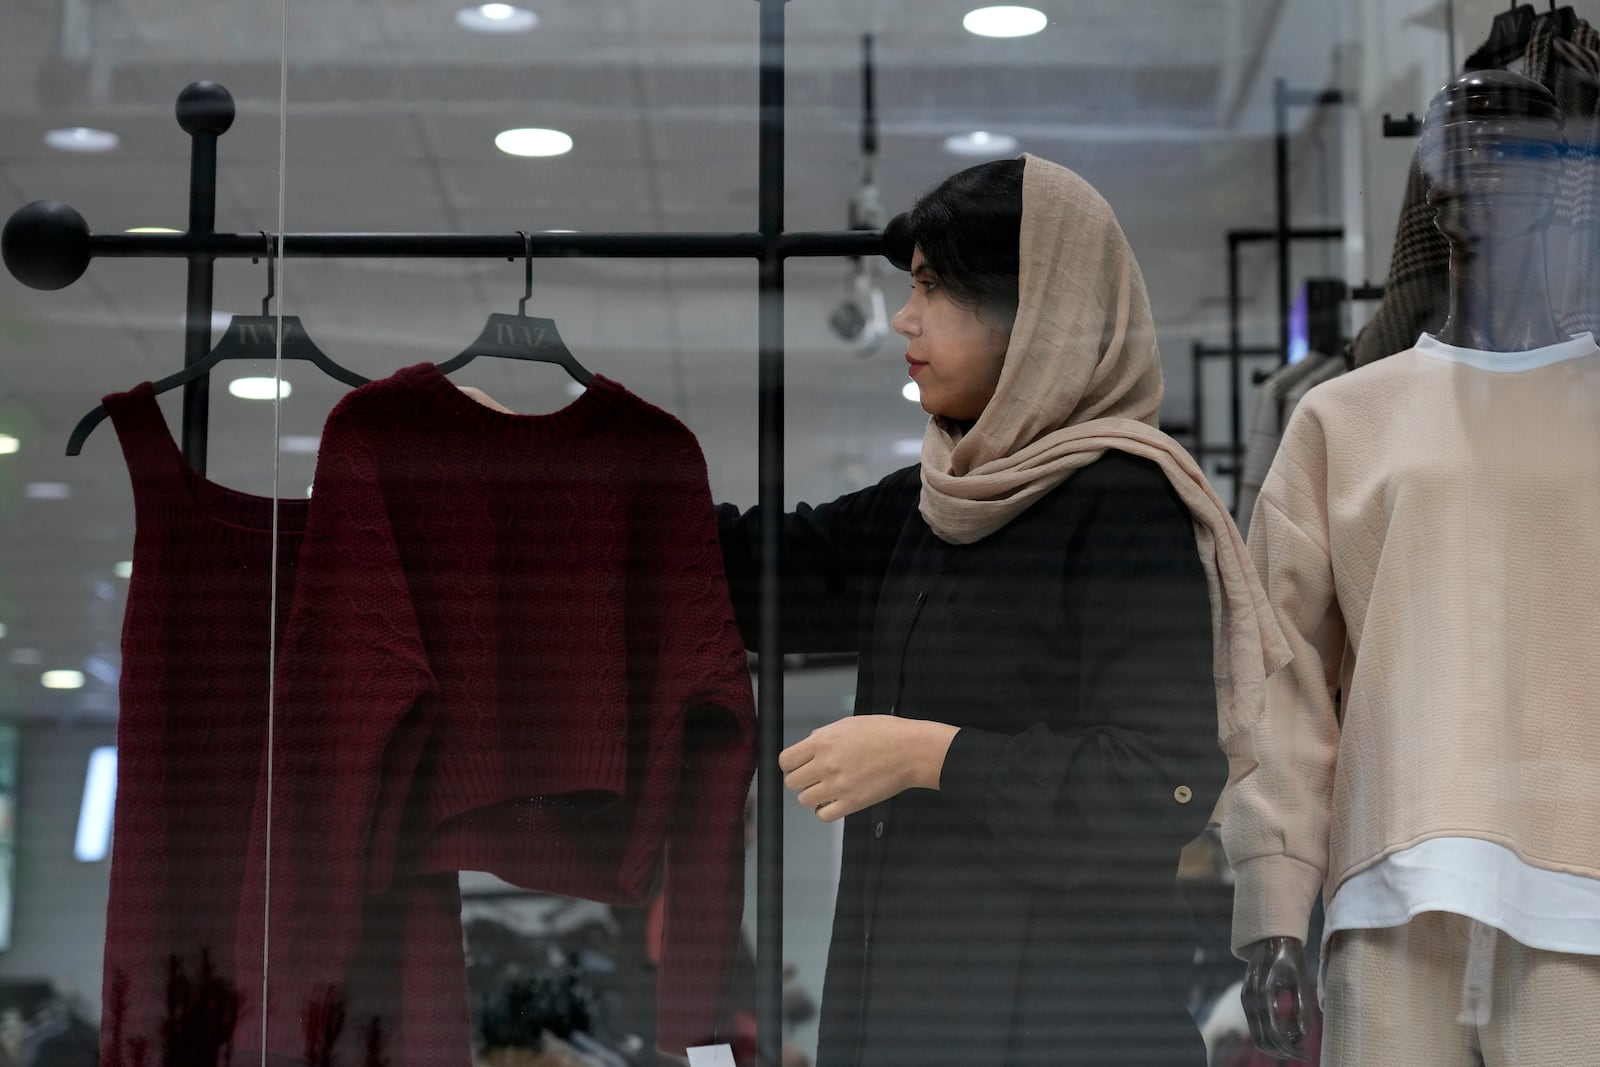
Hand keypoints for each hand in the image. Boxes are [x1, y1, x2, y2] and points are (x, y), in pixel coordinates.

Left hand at [778, 716, 957, 822]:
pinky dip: (824, 810)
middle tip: (813, 777)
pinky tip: (833, 802)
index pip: (786, 761)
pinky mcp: (851, 803)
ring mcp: (838, 786)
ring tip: (826, 789)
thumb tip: (809, 743)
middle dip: (800, 780)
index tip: (797, 766)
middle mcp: (826, 764)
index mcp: (823, 741)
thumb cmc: (885, 733)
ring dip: (813, 795)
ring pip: (804, 800)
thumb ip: (824, 734)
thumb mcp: (848, 723)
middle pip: (792, 782)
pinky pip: (823, 815)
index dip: (790, 765)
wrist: (911, 751)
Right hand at [1241, 936, 1310, 1061]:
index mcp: (1264, 992)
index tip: (1306, 1054)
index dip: (1290, 1048)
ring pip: (1257, 1034)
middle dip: (1282, 1051)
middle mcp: (1250, 997)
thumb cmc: (1291, 957)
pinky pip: (1255, 1024)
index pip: (1274, 1032)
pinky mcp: (1246, 997)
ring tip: (1297, 1044)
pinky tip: (1287, 1034)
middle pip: (1262, 1038)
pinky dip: (1269, 1034)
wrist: (1272, 936)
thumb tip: (1302, 1036)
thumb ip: (1302, 1009)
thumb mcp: (1301, 981)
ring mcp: (1245, 997)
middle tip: (1302, 1054)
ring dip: (1276, 1045)